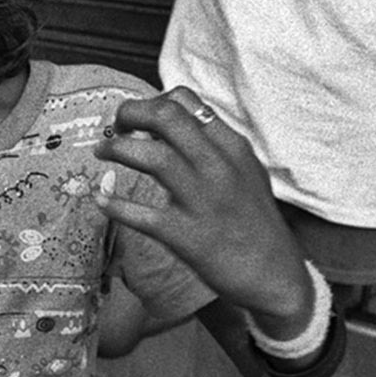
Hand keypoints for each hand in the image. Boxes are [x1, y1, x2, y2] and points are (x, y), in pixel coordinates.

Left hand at [94, 87, 311, 331]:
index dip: (151, 102)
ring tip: (102, 152)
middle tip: (115, 126)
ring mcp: (202, 200)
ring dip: (118, 148)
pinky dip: (114, 203)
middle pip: (167, 118)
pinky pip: (140, 214)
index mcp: (232, 147)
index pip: (186, 101)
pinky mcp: (186, 234)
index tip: (138, 118)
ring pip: (153, 156)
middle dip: (130, 113)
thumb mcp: (244, 171)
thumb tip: (167, 125)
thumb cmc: (254, 222)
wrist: (275, 275)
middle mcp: (218, 167)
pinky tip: (100, 198)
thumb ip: (212, 146)